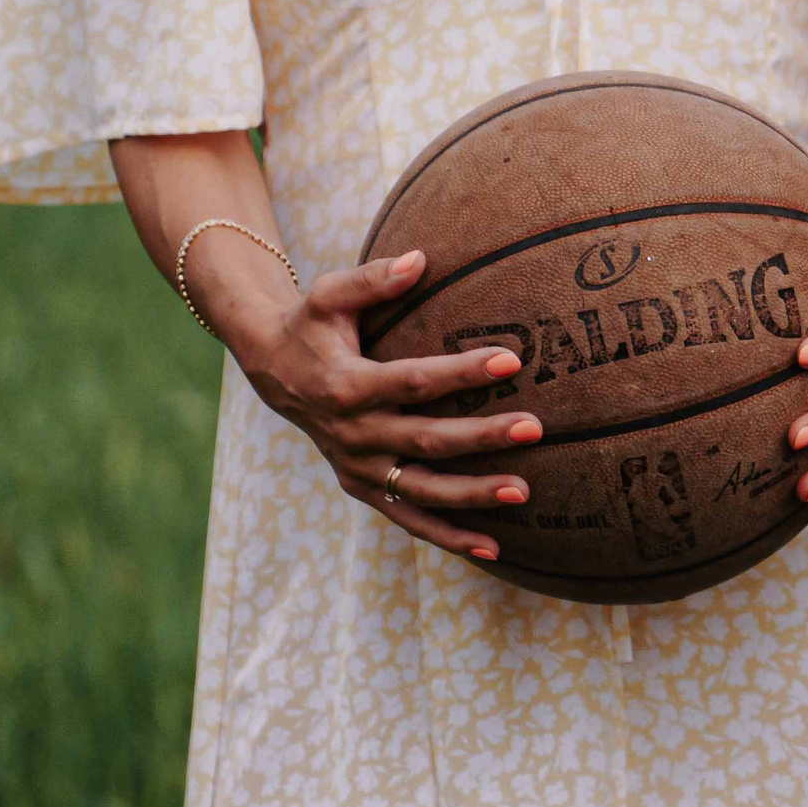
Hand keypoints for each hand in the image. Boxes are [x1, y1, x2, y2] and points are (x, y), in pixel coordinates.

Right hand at [234, 250, 542, 561]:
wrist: (272, 370)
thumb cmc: (312, 325)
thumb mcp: (329, 294)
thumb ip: (373, 279)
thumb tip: (421, 259)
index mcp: (347, 385)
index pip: (413, 380)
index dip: (461, 371)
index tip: (512, 358)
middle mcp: (353, 434)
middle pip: (426, 440)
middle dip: (482, 436)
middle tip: (535, 427)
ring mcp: (359, 468)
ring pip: (422, 490)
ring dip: (473, 495)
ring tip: (524, 491)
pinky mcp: (364, 488)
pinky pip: (409, 518)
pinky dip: (448, 536)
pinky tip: (493, 547)